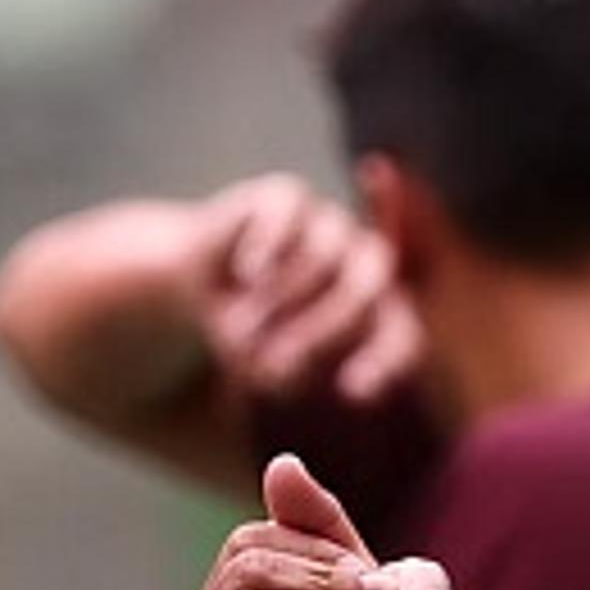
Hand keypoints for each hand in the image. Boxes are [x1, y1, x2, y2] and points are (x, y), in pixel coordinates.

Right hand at [200, 174, 420, 403]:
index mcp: (375, 312)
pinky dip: (269, 246)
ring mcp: (326, 225)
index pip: (400, 333)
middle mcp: (359, 262)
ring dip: (283, 297)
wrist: (189, 288)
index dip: (382, 360)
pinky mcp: (285, 197)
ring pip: (324, 253)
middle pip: (367, 286)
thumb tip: (288, 369)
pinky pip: (289, 214)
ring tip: (240, 330)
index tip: (352, 392)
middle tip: (277, 366)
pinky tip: (248, 274)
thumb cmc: (248, 337)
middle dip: (324, 329)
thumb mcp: (266, 368)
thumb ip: (286, 372)